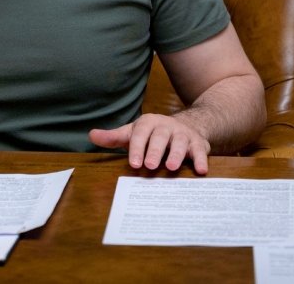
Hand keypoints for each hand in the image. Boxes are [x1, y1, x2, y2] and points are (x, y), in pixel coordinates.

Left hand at [89, 113, 211, 174]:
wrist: (186, 125)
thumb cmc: (153, 134)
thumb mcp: (133, 133)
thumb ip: (114, 137)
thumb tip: (91, 135)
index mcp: (148, 123)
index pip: (140, 134)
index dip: (137, 148)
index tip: (133, 163)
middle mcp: (167, 126)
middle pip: (160, 137)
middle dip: (155, 151)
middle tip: (150, 166)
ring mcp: (183, 134)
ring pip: (181, 143)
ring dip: (177, 155)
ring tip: (171, 167)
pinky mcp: (199, 144)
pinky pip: (201, 151)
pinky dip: (202, 160)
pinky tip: (201, 171)